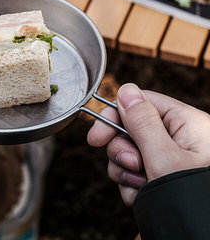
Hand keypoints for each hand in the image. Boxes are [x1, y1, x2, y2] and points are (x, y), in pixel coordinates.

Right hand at [87, 83, 209, 205]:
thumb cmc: (194, 202)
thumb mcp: (164, 158)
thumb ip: (142, 122)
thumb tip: (126, 90)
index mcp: (186, 124)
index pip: (141, 103)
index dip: (114, 117)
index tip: (96, 137)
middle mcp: (179, 139)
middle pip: (131, 130)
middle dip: (123, 151)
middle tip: (132, 166)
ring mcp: (170, 160)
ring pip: (129, 153)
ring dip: (126, 172)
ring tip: (141, 186)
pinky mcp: (162, 177)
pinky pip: (134, 172)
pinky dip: (132, 185)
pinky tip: (142, 196)